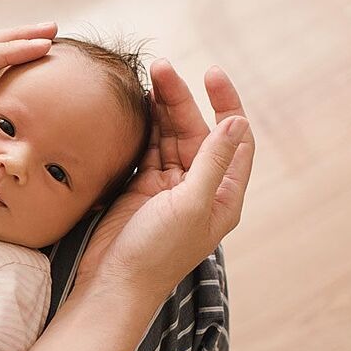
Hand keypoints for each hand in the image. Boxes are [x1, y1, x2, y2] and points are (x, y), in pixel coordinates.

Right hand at [78, 61, 255, 298]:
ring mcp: (169, 188)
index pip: (236, 138)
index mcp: (224, 195)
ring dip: (161, 107)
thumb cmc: (157, 253)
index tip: (210, 74)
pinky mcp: (140, 189)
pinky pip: (147, 148)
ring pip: (169, 136)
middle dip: (181, 99)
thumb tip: (237, 121)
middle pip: (197, 130)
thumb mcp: (192, 205)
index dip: (228, 103)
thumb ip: (213, 162)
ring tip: (147, 76)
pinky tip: (136, 104)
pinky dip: (143, 126)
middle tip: (160, 67)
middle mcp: (200, 188)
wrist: (113, 283)